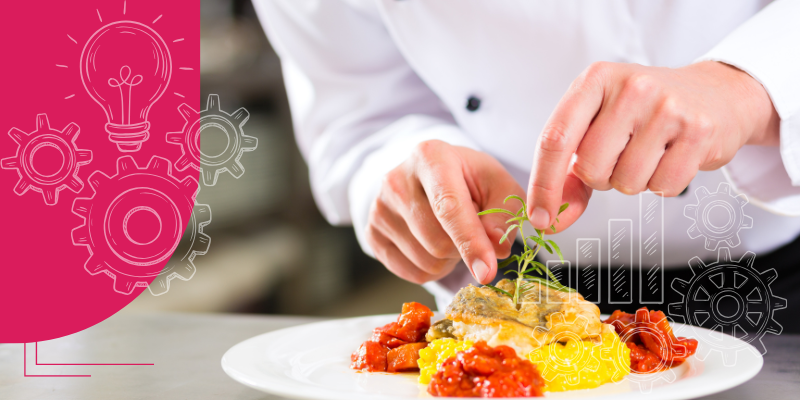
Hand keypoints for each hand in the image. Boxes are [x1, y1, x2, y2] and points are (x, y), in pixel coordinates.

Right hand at [365, 140, 524, 284]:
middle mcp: (396, 180)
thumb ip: (505, 213)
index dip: (470, 242)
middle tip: (469, 230)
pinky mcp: (371, 233)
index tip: (487, 272)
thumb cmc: (468, 179)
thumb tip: (498, 248)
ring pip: (425, 261)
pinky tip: (433, 246)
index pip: (449, 208)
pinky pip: (410, 273)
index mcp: (430, 157)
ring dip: (449, 260)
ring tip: (450, 234)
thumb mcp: (497, 184)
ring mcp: (378, 208)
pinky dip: (431, 270)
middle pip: (437, 242)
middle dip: (463, 249)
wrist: (430, 176)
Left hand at [527, 61, 779, 230]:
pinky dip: (663, 184)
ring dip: (633, 181)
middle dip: (600, 178)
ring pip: (626, 182)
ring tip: (649, 153)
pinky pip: (663, 187)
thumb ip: (568, 172)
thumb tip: (547, 220)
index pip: (555, 139)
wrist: (716, 94)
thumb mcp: (598, 126)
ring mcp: (667, 107)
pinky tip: (672, 156)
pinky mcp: (699, 130)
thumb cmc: (644, 113)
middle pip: (590, 168)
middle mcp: (629, 87)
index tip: (538, 218)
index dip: (543, 185)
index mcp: (594, 80)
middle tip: (621, 156)